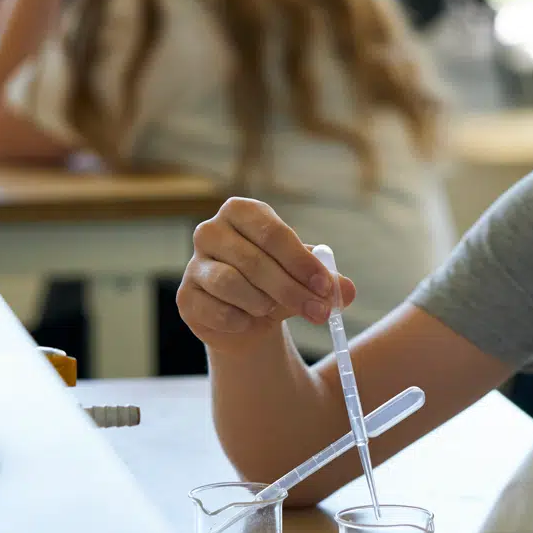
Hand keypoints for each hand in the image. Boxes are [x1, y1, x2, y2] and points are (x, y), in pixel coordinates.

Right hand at [178, 198, 358, 341]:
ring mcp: (193, 263)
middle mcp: (211, 231)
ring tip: (272, 309)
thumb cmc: (278, 285)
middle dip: (291, 290)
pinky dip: (240, 320)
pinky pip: (216, 310)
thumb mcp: (306, 278)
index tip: (325, 287)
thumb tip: (346, 291)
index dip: (301, 261)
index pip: (272, 232)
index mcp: (243, 212)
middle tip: (318, 312)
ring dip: (262, 303)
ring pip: (231, 284)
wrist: (248, 319)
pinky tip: (248, 321)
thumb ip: (328, 282)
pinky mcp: (186, 297)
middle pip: (254, 260)